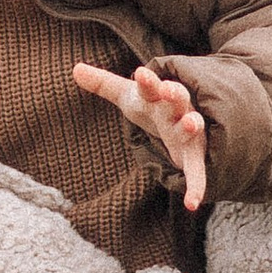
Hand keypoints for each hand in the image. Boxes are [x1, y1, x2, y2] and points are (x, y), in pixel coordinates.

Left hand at [75, 59, 209, 211]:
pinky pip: (197, 170)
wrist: (192, 115)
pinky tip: (191, 204)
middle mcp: (176, 109)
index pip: (151, 86)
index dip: (146, 81)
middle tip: (170, 89)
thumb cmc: (154, 106)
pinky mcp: (193, 154)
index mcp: (158, 94)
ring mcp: (188, 130)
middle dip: (174, 93)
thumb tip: (74, 68)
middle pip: (177, 98)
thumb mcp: (129, 96)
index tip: (140, 73)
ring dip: (192, 124)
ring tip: (192, 124)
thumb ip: (103, 83)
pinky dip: (195, 186)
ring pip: (192, 125)